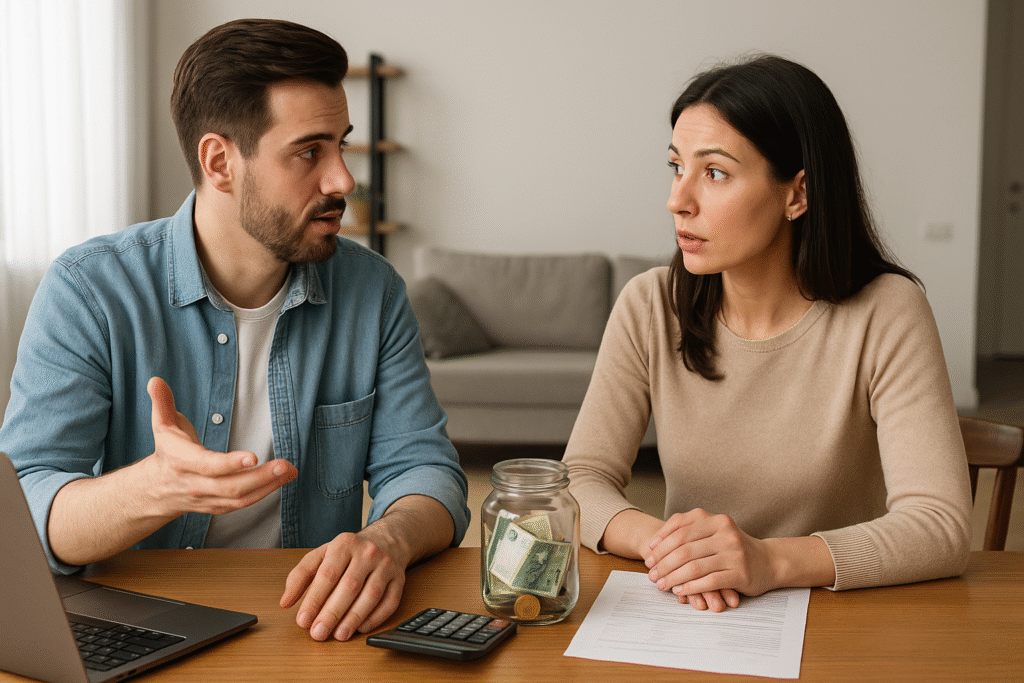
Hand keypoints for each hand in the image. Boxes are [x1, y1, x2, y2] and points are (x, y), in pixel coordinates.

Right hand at [144, 377, 296, 517]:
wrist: (156, 490)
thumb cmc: (168, 452)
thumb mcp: (162, 426)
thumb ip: (162, 403)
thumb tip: (156, 380)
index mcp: (182, 462)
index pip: (208, 465)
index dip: (230, 463)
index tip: (253, 457)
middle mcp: (196, 484)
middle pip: (230, 486)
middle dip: (260, 477)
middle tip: (284, 465)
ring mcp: (208, 498)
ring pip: (240, 498)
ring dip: (268, 486)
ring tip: (289, 471)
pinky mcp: (219, 506)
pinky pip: (243, 504)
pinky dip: (264, 493)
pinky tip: (282, 480)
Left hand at [279, 530, 405, 640]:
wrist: (386, 539)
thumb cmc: (349, 552)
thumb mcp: (322, 554)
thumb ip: (300, 576)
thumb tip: (285, 601)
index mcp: (344, 544)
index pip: (327, 574)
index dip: (314, 599)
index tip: (303, 620)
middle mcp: (367, 553)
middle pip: (350, 586)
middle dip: (332, 613)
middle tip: (318, 633)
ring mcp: (386, 565)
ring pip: (372, 594)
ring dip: (354, 618)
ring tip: (339, 635)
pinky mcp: (399, 578)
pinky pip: (390, 601)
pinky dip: (377, 617)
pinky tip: (362, 628)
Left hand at [644, 509, 776, 609]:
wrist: (769, 561)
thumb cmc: (734, 547)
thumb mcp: (713, 531)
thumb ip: (688, 531)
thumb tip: (653, 544)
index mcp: (715, 520)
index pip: (680, 530)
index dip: (661, 544)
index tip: (648, 556)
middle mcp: (725, 533)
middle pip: (684, 549)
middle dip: (663, 564)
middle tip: (652, 575)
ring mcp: (734, 553)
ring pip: (694, 567)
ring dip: (673, 578)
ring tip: (662, 585)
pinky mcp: (740, 573)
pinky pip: (709, 582)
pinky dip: (691, 588)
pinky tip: (680, 592)